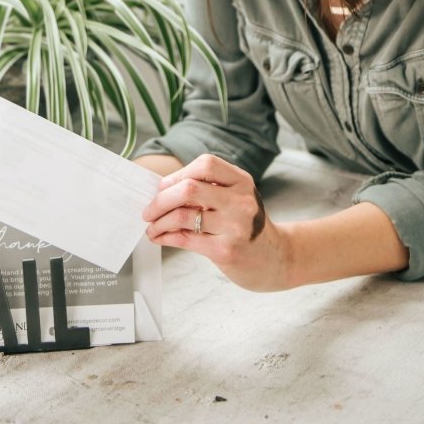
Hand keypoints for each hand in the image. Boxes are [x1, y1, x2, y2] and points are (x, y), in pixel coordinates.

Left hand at [141, 153, 292, 291]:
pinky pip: (186, 239)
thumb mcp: (237, 198)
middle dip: (161, 199)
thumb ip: (209, 189)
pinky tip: (160, 237)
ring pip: (183, 216)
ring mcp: (235, 226)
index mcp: (242, 181)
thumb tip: (163, 188)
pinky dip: (166, 236)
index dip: (178, 174)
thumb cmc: (247, 225)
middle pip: (189, 189)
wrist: (274, 258)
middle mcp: (241, 201)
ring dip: (159, 221)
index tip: (163, 187)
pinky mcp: (225, 250)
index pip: (205, 165)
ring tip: (152, 226)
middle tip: (148, 209)